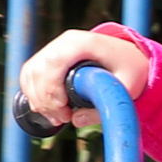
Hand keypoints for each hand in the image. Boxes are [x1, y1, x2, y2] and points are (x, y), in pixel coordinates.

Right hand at [19, 28, 151, 129]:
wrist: (130, 57)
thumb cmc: (131, 69)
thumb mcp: (129, 88)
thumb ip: (108, 105)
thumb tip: (76, 120)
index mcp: (84, 43)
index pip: (54, 61)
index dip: (51, 88)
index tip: (64, 110)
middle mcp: (65, 41)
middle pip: (38, 69)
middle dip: (45, 100)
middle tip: (63, 119)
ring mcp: (55, 46)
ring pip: (30, 73)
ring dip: (37, 99)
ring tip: (58, 118)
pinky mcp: (49, 56)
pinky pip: (29, 74)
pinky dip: (33, 94)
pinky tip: (46, 109)